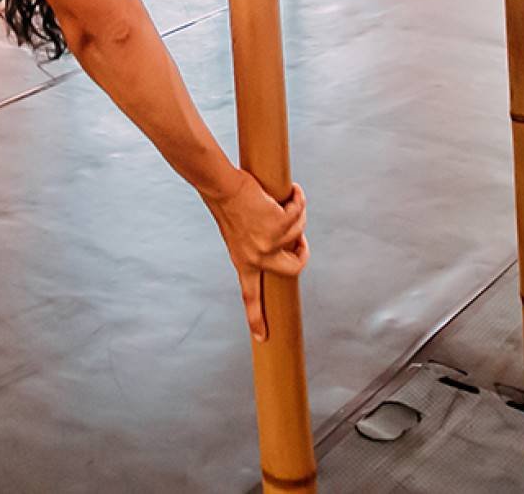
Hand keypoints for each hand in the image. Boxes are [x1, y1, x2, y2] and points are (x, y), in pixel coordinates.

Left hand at [206, 175, 308, 339]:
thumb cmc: (226, 203)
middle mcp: (257, 257)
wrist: (220, 186)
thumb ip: (253, 246)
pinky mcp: (279, 223)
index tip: (262, 337)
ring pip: (298, 230)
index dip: (256, 318)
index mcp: (242, 262)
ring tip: (284, 198)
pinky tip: (290, 190)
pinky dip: (297, 199)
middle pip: (293, 269)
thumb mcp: (236, 235)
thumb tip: (282, 246)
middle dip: (303, 253)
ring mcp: (269, 242)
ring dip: (296, 212)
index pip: (249, 297)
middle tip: (299, 238)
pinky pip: (298, 211)